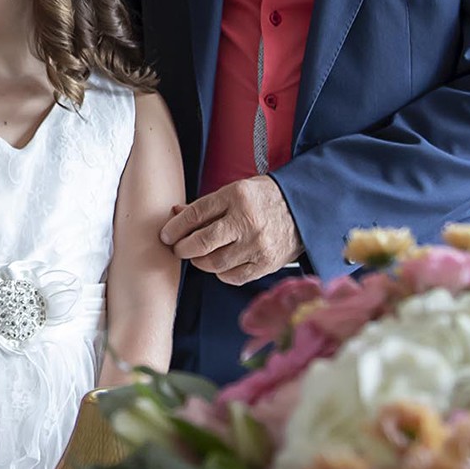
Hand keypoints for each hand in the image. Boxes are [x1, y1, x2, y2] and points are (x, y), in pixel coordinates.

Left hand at [160, 176, 301, 285]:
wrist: (304, 210)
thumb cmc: (264, 199)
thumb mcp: (236, 192)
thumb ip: (206, 205)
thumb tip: (174, 214)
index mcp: (237, 196)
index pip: (195, 214)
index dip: (175, 228)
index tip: (166, 235)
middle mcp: (247, 221)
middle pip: (201, 242)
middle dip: (182, 248)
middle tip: (178, 248)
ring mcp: (257, 245)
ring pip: (214, 263)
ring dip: (199, 261)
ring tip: (197, 255)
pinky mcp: (266, 264)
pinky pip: (233, 276)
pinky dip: (220, 273)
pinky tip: (219, 264)